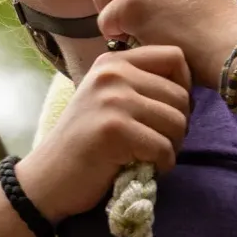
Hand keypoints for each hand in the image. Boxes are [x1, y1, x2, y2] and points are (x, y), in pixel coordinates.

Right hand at [15, 45, 191, 223]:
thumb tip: (188, 90)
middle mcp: (112, 73)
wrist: (48, 179)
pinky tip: (143, 168)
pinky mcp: (114, 129)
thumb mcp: (107, 99)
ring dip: (172, 146)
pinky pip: (163, 147)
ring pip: (177, 121)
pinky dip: (162, 164)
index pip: (175, 57)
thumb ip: (138, 84)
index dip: (184, 86)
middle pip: (180, 94)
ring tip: (150, 156)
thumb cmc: (85, 144)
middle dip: (179, 126)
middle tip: (158, 143)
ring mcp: (112, 100)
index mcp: (112, 62)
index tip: (166, 111)